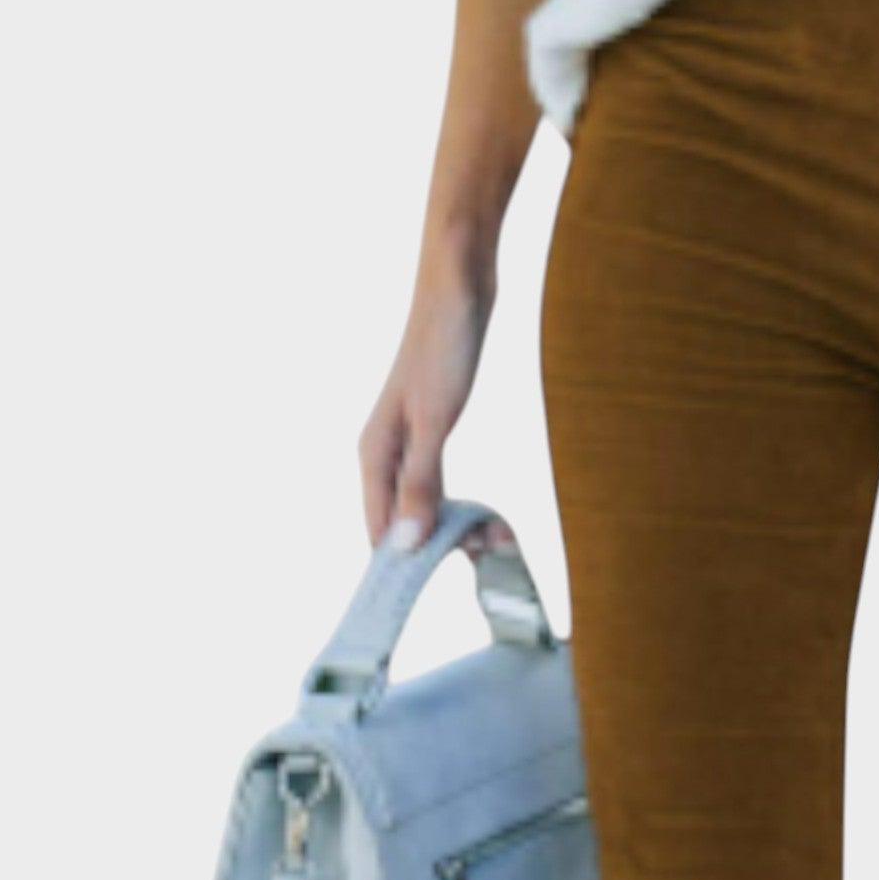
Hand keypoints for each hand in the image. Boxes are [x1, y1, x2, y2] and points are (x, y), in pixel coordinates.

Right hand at [358, 235, 513, 556]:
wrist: (460, 281)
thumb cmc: (444, 344)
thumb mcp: (436, 420)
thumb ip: (422, 484)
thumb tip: (407, 546)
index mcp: (375, 456)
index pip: (379, 535)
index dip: (403, 570)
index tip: (433, 598)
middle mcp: (385, 455)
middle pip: (406, 526)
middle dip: (443, 551)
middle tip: (492, 561)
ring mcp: (409, 445)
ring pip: (428, 508)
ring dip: (461, 531)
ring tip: (502, 544)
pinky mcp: (433, 433)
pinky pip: (443, 487)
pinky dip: (465, 507)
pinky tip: (490, 523)